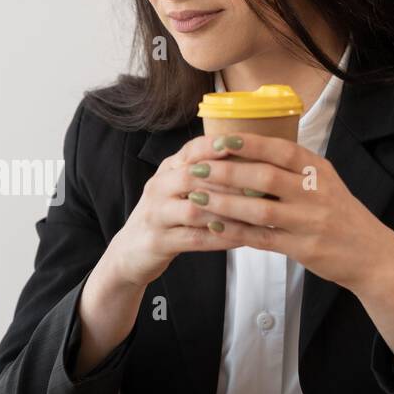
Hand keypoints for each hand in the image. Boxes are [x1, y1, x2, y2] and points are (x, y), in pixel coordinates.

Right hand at [102, 133, 252, 288]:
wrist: (131, 251)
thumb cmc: (165, 216)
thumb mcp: (176, 187)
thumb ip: (204, 172)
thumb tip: (250, 157)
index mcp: (166, 170)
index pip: (191, 150)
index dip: (216, 146)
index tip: (243, 142)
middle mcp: (158, 188)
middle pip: (193, 177)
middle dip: (229, 179)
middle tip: (262, 183)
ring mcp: (156, 215)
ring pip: (195, 209)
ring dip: (228, 210)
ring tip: (258, 211)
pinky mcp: (158, 242)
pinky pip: (195, 239)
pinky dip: (221, 238)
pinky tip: (243, 238)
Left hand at [185, 132, 393, 297]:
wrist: (372, 254)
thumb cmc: (340, 215)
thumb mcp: (325, 182)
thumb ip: (293, 168)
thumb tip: (249, 147)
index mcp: (319, 170)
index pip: (281, 150)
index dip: (249, 144)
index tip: (219, 140)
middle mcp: (316, 193)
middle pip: (265, 177)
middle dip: (226, 172)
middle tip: (197, 169)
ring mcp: (310, 222)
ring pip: (259, 210)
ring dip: (224, 203)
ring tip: (196, 198)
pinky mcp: (304, 249)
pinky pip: (262, 239)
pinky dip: (235, 232)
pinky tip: (213, 226)